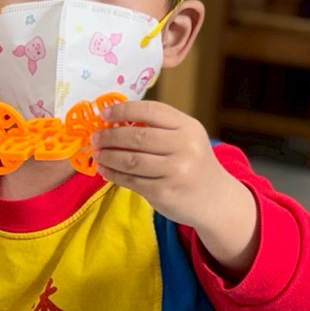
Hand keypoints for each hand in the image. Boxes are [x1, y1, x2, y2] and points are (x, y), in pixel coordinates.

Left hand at [92, 100, 258, 278]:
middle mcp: (185, 147)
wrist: (214, 200)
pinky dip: (114, 175)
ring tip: (97, 154)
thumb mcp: (185, 138)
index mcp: (188, 127)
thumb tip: (115, 121)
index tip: (104, 114)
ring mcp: (175, 171)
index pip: (151, 111)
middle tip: (96, 138)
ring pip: (131, 160)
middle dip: (110, 136)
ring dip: (108, 157)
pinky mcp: (164, 192)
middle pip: (137, 137)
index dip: (123, 110)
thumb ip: (158, 128)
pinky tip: (105, 171)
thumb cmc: (192, 164)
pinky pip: (132, 181)